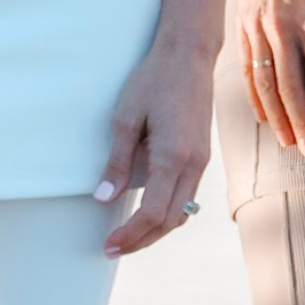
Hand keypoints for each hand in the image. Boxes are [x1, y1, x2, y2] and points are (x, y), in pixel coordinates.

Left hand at [96, 36, 217, 255]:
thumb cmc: (154, 80)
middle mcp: (193, 165)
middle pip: (170, 221)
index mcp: (173, 157)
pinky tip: (148, 210)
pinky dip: (168, 211)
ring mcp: (201, 162)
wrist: (189, 56)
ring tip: (128, 236)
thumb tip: (103, 197)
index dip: (130, 235)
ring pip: (182, 212)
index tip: (108, 245)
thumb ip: (117, 161)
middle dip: (141, 240)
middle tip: (112, 248)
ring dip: (156, 229)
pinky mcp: (201, 156)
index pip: (153, 213)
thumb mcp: (126, 118)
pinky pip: (187, 195)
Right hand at [237, 0, 304, 157]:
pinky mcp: (241, 28)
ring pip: (264, 83)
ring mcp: (256, 29)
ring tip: (287, 141)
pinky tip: (264, 116)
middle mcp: (280, 28)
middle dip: (301, 122)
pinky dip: (254, 96)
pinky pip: (248, 69)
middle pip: (290, 86)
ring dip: (276, 116)